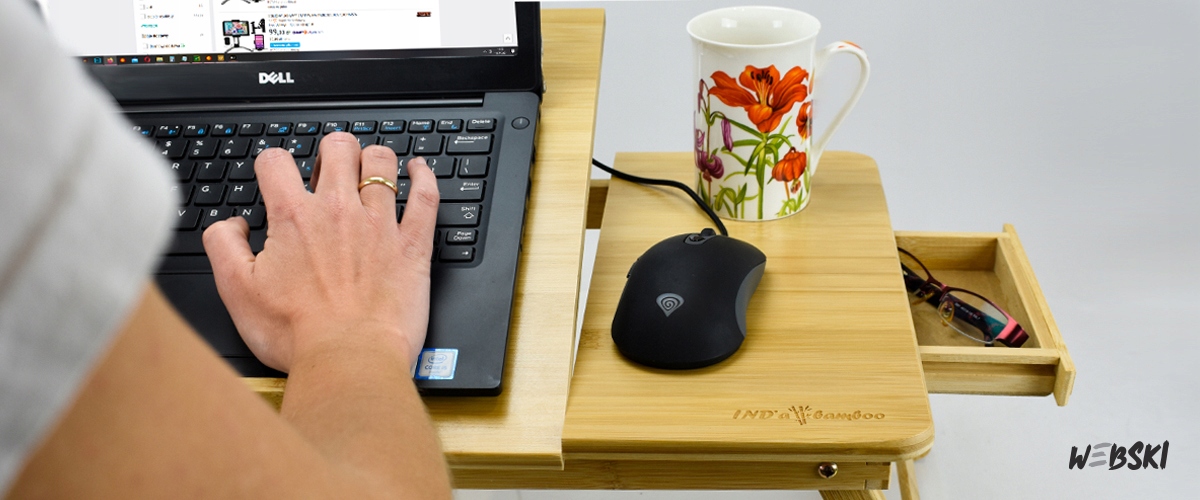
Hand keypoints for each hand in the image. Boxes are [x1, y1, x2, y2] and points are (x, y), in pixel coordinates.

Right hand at [203, 133, 438, 371]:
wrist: (348, 360)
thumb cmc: (297, 334)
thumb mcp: (237, 290)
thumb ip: (224, 246)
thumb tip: (231, 224)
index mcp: (294, 217)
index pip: (276, 162)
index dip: (271, 164)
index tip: (275, 177)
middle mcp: (339, 210)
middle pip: (337, 149)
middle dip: (330, 152)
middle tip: (328, 172)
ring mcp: (380, 224)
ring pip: (381, 163)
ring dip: (373, 159)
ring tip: (369, 168)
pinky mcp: (412, 245)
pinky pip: (426, 196)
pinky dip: (424, 176)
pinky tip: (418, 171)